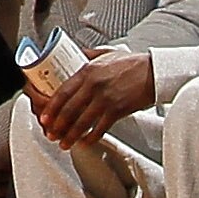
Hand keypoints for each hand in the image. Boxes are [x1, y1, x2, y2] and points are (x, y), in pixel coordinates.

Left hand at [38, 49, 155, 147]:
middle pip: (69, 109)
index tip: (45, 117)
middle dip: (57, 125)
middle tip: (51, 134)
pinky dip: (91, 137)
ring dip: (71, 135)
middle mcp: (93, 85)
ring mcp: (106, 99)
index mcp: (87, 71)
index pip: (63, 91)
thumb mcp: (104, 54)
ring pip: (83, 121)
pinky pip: (101, 128)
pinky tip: (85, 142)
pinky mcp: (119, 110)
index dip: (51, 107)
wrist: (154, 71)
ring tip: (64, 143)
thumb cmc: (131, 63)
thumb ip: (87, 56)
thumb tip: (74, 55)